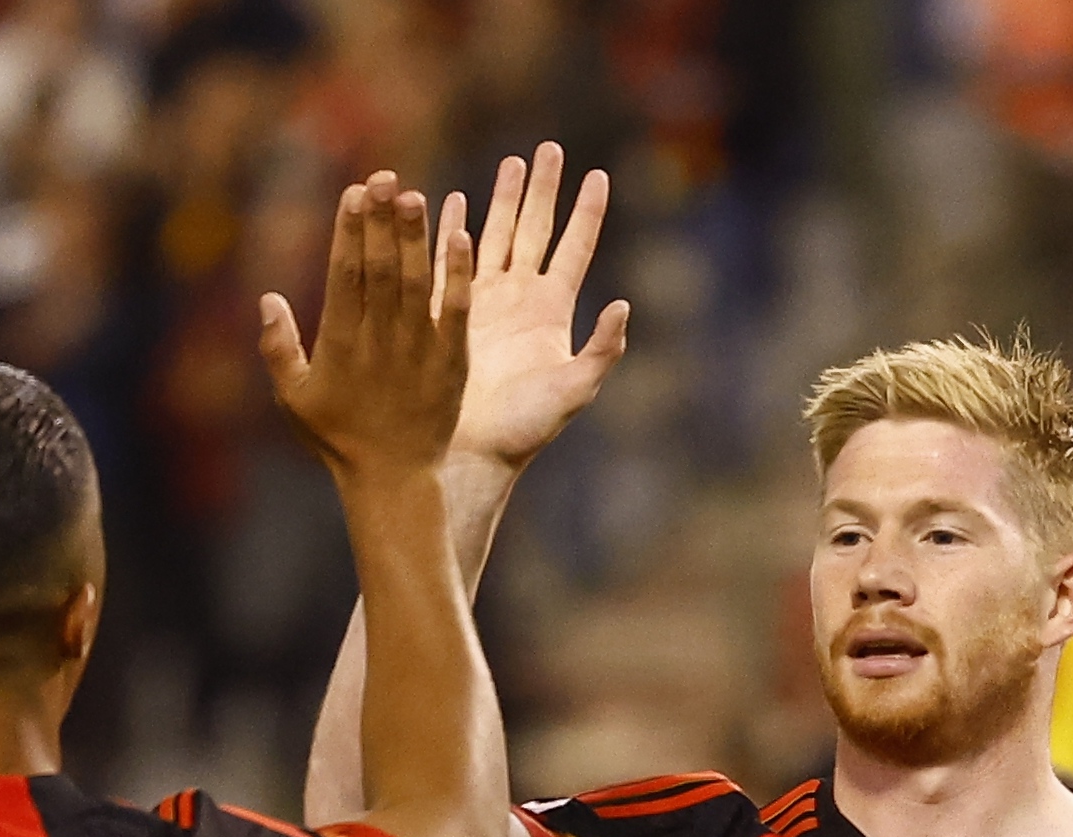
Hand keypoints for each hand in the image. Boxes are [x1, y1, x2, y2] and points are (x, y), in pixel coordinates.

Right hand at [260, 172, 472, 483]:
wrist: (394, 479)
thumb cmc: (338, 438)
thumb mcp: (293, 398)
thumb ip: (277, 348)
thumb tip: (267, 297)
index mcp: (340, 344)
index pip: (344, 274)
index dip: (349, 231)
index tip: (354, 192)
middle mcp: (379, 341)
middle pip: (380, 269)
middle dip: (382, 221)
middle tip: (386, 177)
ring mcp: (417, 350)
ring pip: (416, 282)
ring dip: (415, 237)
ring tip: (414, 195)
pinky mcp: (450, 361)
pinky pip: (456, 311)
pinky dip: (457, 274)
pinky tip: (460, 235)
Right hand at [434, 142, 629, 472]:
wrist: (470, 452)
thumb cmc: (523, 430)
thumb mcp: (572, 391)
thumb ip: (601, 351)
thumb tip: (624, 305)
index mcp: (551, 312)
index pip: (573, 248)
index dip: (586, 212)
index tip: (597, 174)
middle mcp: (520, 300)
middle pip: (534, 229)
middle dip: (542, 189)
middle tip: (548, 148)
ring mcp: (484, 303)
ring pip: (494, 236)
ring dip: (500, 199)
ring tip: (509, 162)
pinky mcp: (448, 313)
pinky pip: (450, 261)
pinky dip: (452, 229)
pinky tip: (451, 201)